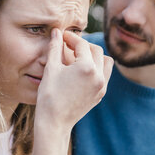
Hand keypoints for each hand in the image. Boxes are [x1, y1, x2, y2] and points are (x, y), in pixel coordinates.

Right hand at [30, 29, 112, 154]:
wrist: (54, 123)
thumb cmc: (49, 96)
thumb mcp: (51, 69)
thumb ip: (55, 47)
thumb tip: (57, 31)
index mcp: (87, 67)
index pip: (81, 44)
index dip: (70, 38)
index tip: (61, 36)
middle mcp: (99, 76)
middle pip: (96, 50)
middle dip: (82, 45)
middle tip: (68, 45)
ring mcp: (102, 86)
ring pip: (105, 62)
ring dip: (94, 56)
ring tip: (78, 57)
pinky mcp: (100, 95)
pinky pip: (104, 75)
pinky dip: (97, 68)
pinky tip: (82, 70)